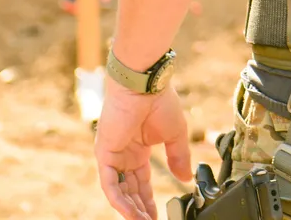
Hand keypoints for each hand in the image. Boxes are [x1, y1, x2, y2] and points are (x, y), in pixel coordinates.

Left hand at [93, 80, 191, 219]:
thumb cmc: (160, 101)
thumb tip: (186, 178)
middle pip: (131, 190)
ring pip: (119, 190)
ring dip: (130, 209)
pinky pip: (110, 183)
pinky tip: (130, 212)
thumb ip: (179, 157)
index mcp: (138, 149)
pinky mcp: (104, 152)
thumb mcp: (175, 134)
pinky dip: (119, 199)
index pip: (142, 182)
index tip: (158, 215)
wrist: (145, 83)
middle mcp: (124, 154)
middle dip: (140, 209)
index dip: (149, 200)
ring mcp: (112, 154)